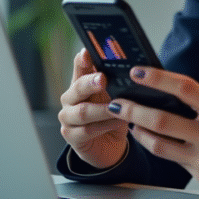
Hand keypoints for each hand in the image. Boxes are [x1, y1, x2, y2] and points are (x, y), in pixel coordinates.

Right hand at [58, 49, 128, 168]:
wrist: (110, 145)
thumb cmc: (111, 116)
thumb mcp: (114, 96)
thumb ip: (115, 82)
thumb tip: (130, 66)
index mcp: (80, 84)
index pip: (79, 67)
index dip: (81, 60)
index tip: (86, 53)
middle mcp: (70, 99)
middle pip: (77, 88)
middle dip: (90, 83)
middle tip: (103, 79)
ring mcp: (67, 117)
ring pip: (82, 112)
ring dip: (102, 110)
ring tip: (117, 107)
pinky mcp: (70, 135)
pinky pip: (87, 130)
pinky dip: (104, 126)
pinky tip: (117, 122)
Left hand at [107, 67, 198, 198]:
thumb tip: (198, 87)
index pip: (185, 89)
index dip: (158, 79)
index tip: (139, 72)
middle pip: (161, 119)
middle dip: (133, 108)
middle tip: (115, 101)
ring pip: (159, 143)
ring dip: (137, 130)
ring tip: (124, 120)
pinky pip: (170, 158)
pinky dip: (154, 145)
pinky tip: (146, 137)